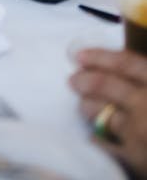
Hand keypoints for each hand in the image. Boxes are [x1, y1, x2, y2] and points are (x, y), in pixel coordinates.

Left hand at [70, 46, 146, 177]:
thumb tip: (139, 71)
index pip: (127, 63)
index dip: (102, 56)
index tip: (81, 54)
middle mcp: (146, 102)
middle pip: (108, 86)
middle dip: (87, 80)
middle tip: (73, 79)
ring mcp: (139, 131)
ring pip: (103, 113)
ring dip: (88, 106)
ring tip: (80, 103)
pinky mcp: (136, 158)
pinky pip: (108, 146)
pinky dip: (98, 141)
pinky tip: (93, 139)